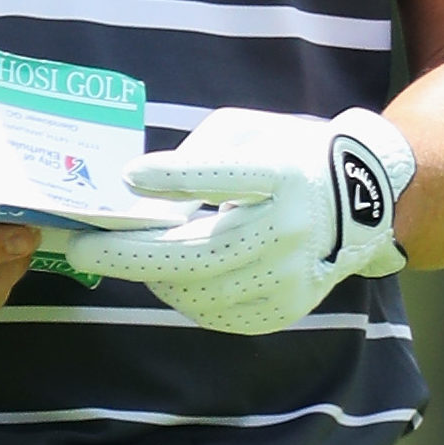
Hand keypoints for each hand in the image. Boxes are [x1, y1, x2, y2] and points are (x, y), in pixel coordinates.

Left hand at [56, 107, 414, 335]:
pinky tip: (165, 277)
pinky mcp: (288, 308)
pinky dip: (182, 297)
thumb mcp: (248, 130)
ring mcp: (292, 276)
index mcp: (284, 172)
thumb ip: (197, 153)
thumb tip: (145, 189)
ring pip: (203, 292)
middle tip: (80, 248)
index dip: (175, 177)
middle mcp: (292, 228)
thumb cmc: (289, 153)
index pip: (226, 176)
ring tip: (122, 257)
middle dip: (130, 254)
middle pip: (202, 251)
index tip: (129, 176)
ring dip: (150, 276)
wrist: (364, 200)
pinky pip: (219, 314)